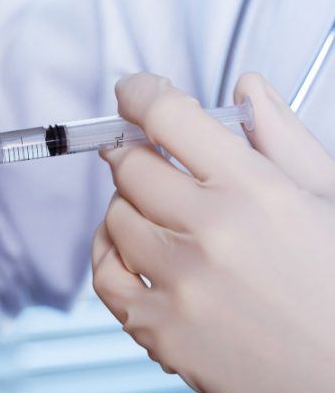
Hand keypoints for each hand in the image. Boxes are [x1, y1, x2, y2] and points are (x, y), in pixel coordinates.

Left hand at [92, 72, 334, 391]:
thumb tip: (247, 87)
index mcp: (256, 192)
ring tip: (159, 212)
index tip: (134, 91)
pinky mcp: (161, 330)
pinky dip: (110, 254)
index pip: (168, 117)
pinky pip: (106, 276)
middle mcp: (212, 234)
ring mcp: (181, 285)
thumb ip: (283, 139)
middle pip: (131, 166)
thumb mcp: (330, 200)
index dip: (141, 93)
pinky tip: (133, 250)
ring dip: (129, 205)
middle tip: (149, 156)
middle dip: (135, 152)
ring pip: (116, 217)